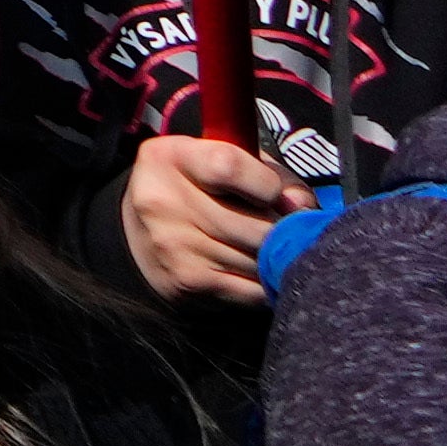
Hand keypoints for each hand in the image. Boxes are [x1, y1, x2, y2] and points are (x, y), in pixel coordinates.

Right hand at [116, 132, 306, 308]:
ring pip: (257, 260)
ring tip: (267, 249)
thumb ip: (274, 176)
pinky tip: (258, 273)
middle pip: (254, 225)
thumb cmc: (200, 190)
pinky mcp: (186, 280)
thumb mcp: (227, 163)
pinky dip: (265, 284)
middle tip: (282, 230)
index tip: (272, 194)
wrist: (142, 235)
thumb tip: (303, 209)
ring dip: (273, 258)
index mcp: (171, 156)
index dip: (266, 185)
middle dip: (281, 232)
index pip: (229, 167)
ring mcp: (173, 244)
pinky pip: (250, 289)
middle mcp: (163, 200)